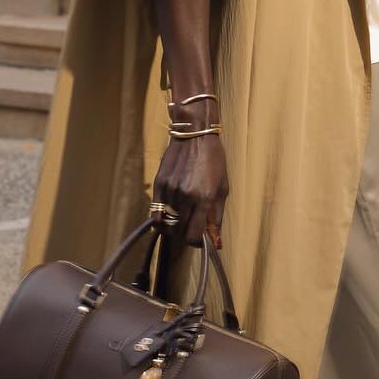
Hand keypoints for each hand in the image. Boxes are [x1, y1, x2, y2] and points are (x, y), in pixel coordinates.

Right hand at [152, 132, 228, 249]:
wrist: (194, 135)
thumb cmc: (213, 160)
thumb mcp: (222, 189)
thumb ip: (217, 218)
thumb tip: (216, 243)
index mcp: (204, 198)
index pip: (193, 236)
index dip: (196, 242)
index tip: (200, 239)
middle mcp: (186, 196)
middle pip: (179, 232)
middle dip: (186, 234)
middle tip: (192, 226)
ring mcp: (170, 191)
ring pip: (168, 223)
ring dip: (175, 224)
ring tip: (183, 214)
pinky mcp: (159, 185)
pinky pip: (155, 213)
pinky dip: (162, 219)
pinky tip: (170, 213)